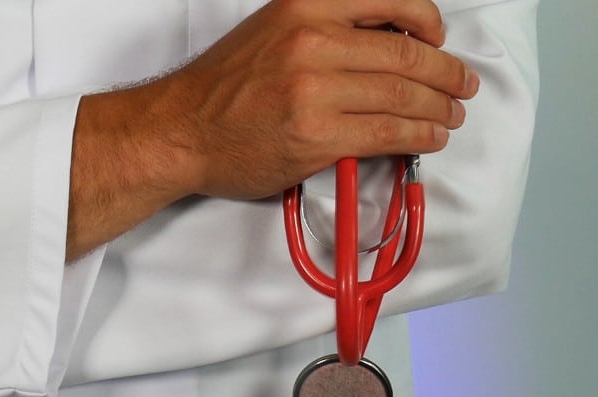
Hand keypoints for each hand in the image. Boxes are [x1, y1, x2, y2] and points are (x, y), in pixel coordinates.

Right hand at [92, 0, 478, 200]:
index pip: (391, 3)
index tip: (439, 38)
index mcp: (304, 8)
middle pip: (407, 55)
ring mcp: (315, 93)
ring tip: (451, 115)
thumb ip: (325, 29)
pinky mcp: (317, 138)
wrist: (179, 130)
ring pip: (404, 96)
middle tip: (461, 86)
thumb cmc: (222, 87)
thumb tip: (389, 43)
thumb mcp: (271, 31)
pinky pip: (388, 134)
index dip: (429, 22)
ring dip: (439, 108)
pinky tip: (428, 136)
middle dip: (447, 74)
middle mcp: (312, 43)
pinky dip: (419, 136)